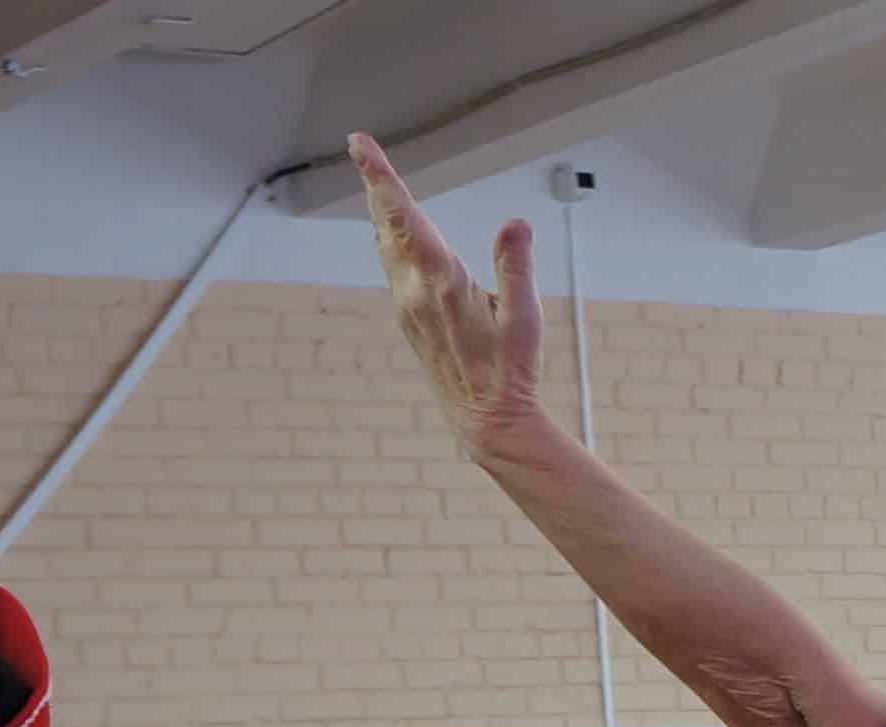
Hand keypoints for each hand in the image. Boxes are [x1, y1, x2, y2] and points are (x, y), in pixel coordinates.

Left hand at [350, 138, 554, 466]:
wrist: (486, 422)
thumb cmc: (510, 372)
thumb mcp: (525, 319)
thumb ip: (517, 267)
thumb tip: (517, 224)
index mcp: (441, 283)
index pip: (404, 217)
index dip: (380, 176)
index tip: (360, 145)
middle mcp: (414, 293)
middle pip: (387, 225)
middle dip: (376, 186)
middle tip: (361, 150)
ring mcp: (407, 308)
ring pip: (386, 246)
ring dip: (382, 211)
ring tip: (376, 183)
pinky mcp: (409, 320)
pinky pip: (392, 267)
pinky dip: (390, 238)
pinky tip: (393, 233)